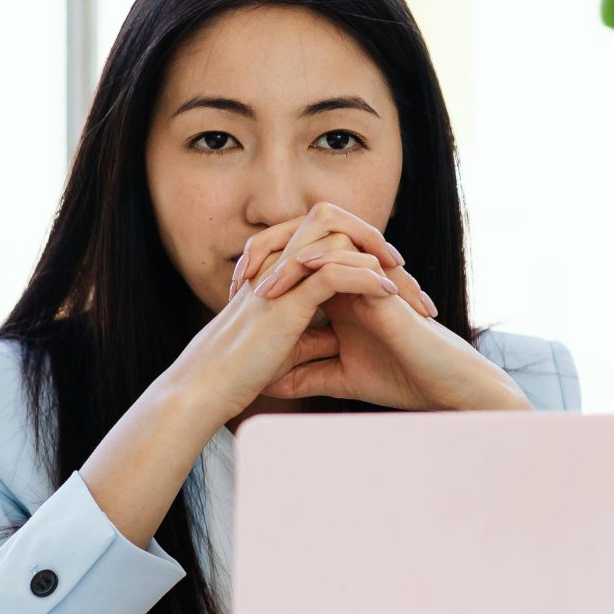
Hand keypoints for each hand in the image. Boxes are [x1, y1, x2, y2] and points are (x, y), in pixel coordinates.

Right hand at [168, 231, 404, 428]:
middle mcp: (280, 265)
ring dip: (379, 257)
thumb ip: (312, 335)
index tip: (391, 279)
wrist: (208, 386)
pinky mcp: (287, 298)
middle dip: (375, 242)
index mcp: (279, 272)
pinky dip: (366, 278)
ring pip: (340, 240)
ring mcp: (283, 277)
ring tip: (405, 284)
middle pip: (336, 226)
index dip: (361, 251)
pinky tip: (389, 294)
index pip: (328, 241)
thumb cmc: (240, 372)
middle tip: (405, 271)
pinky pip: (335, 272)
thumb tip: (339, 337)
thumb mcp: (286, 348)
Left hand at [232, 206, 525, 412]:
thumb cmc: (399, 380)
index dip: (258, 277)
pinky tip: (300, 269)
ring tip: (259, 283)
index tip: (228, 300)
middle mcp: (350, 279)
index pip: (291, 270)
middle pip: (301, 245)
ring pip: (323, 244)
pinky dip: (325, 258)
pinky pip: (352, 256)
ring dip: (288, 257)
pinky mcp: (386, 283)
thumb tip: (263, 384)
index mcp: (336, 296)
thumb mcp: (337, 378)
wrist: (442, 387)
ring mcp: (367, 276)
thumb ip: (303, 375)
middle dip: (265, 256)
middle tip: (235, 280)